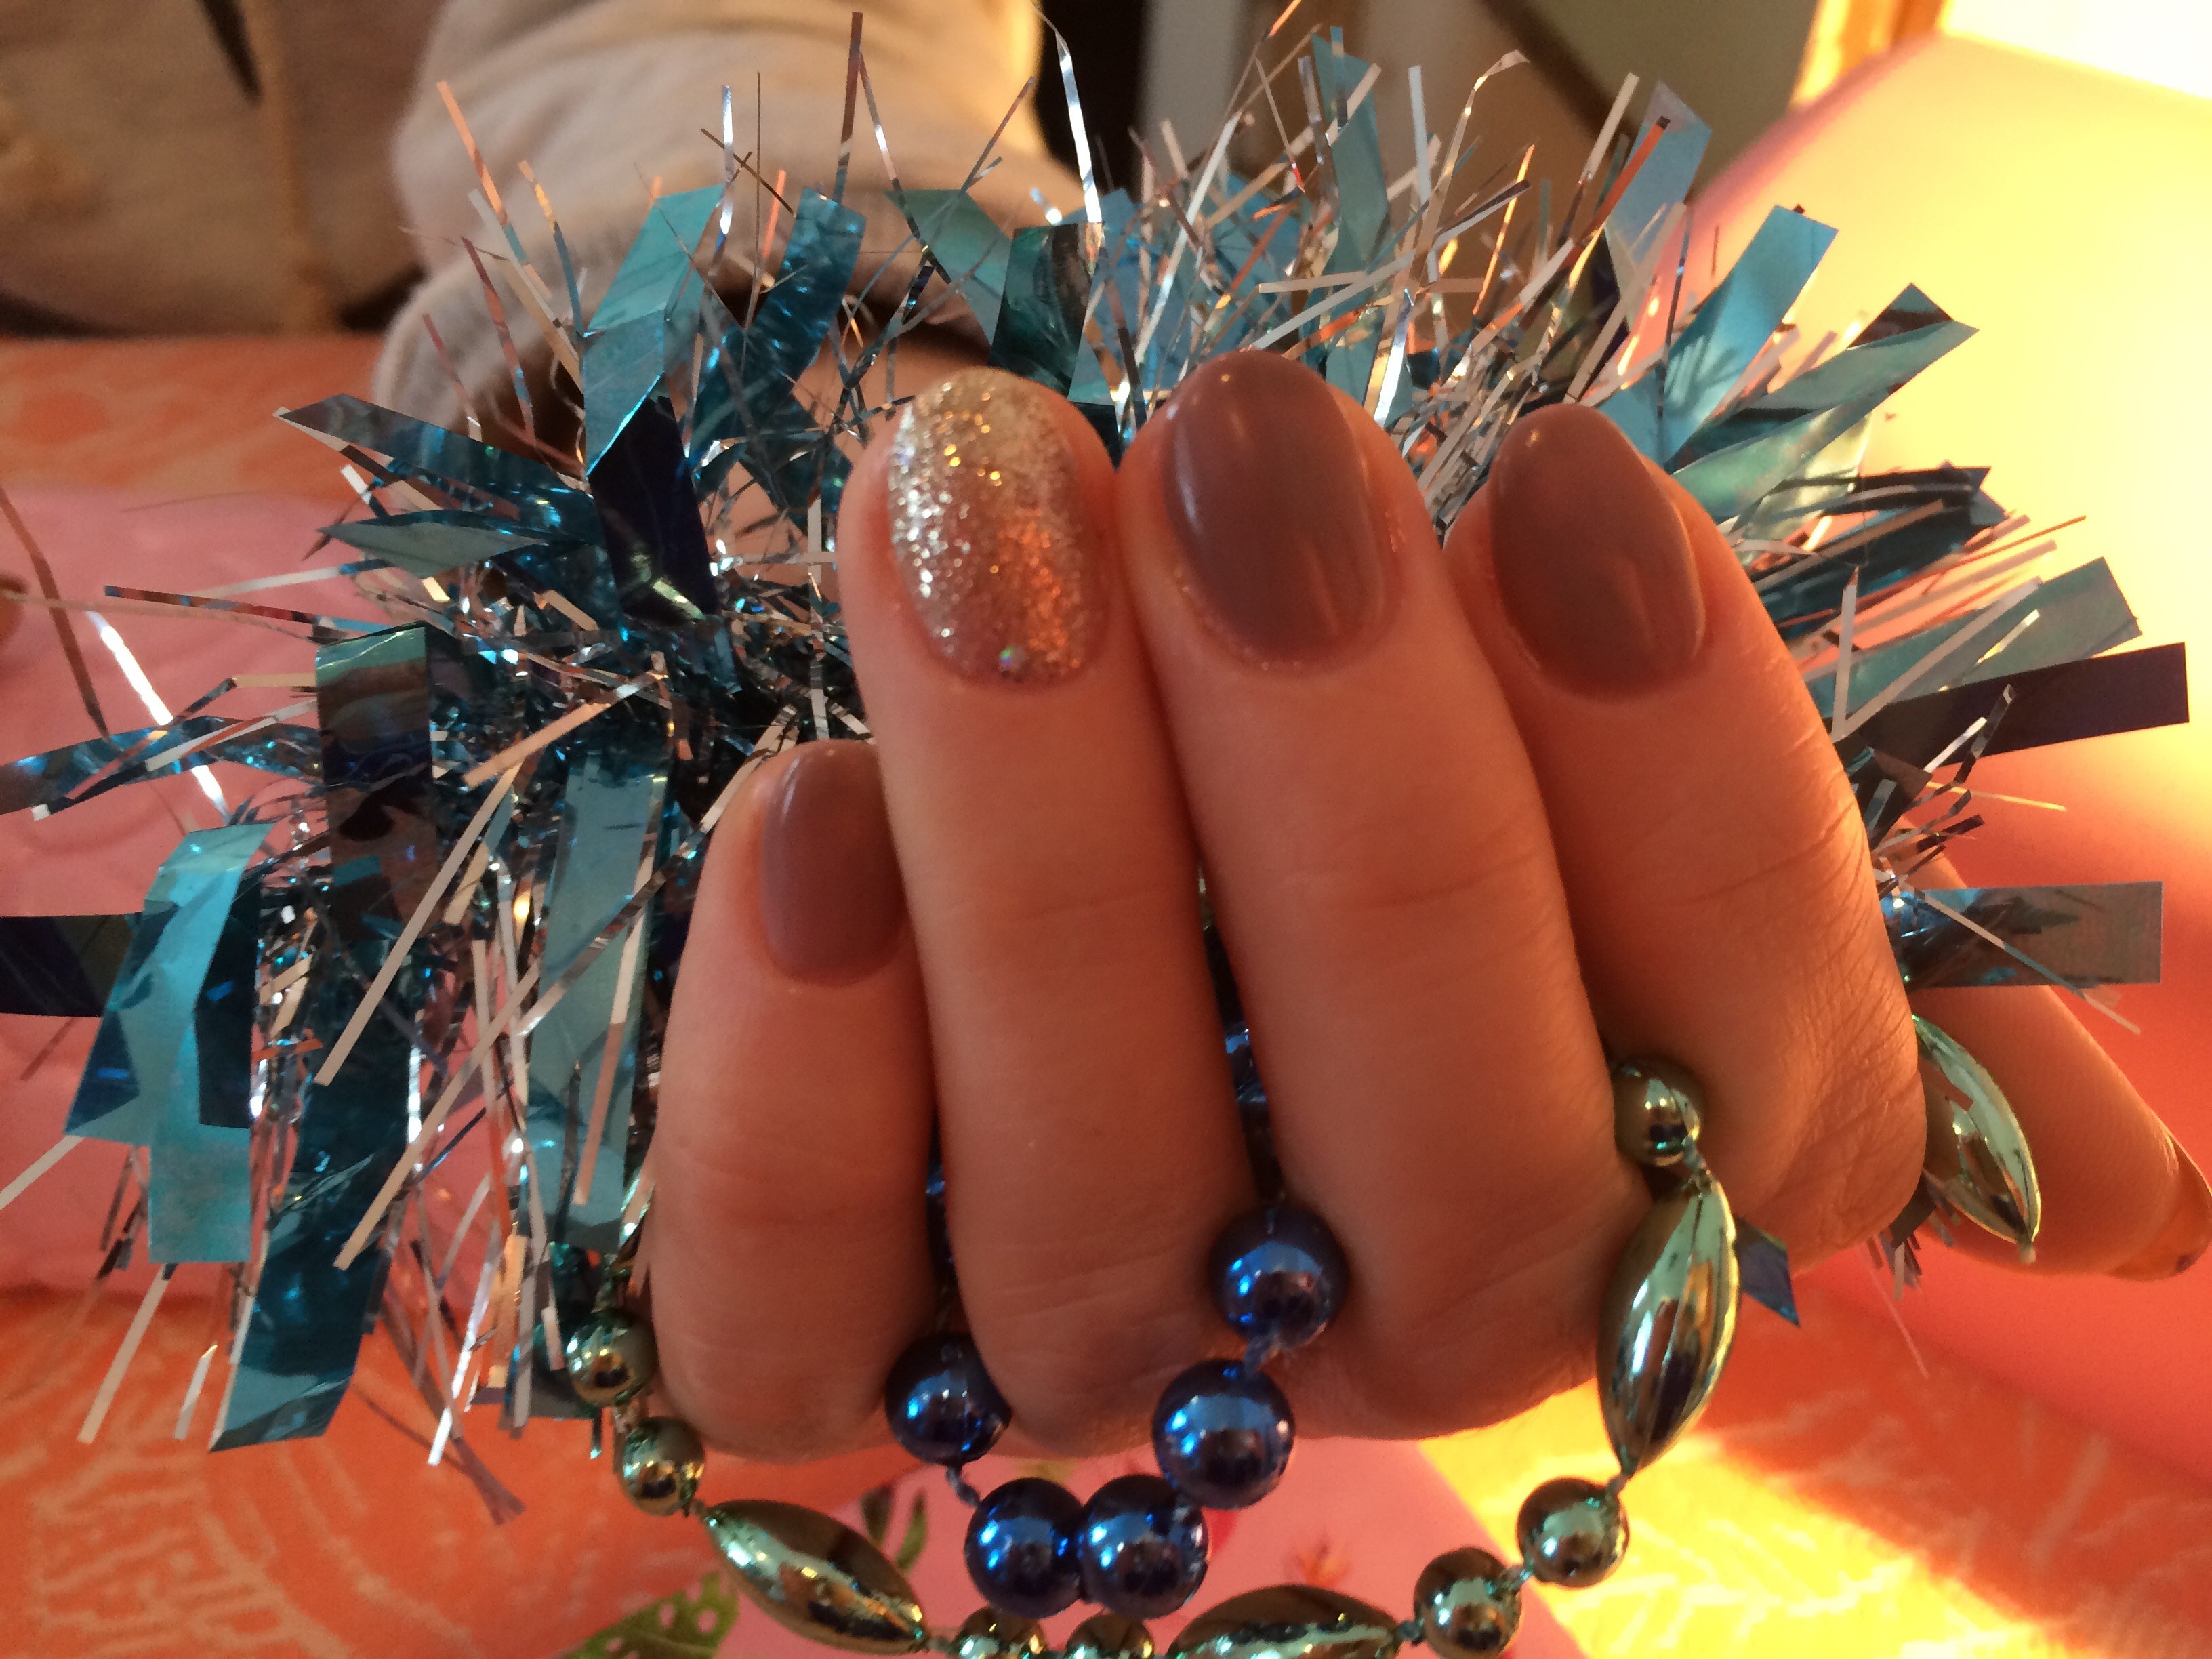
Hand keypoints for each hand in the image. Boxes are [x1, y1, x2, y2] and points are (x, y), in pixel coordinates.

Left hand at [644, 354, 2200, 1463]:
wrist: (997, 799)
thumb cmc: (1320, 787)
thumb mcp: (1582, 840)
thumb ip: (1771, 946)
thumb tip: (2139, 1191)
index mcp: (1603, 1193)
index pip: (1731, 1094)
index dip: (1684, 802)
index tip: (1567, 483)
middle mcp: (1353, 1315)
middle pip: (1438, 1168)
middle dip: (1369, 802)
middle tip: (1264, 461)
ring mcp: (1072, 1359)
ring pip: (1095, 1203)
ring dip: (1052, 842)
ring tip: (989, 505)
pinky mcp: (795, 1364)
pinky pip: (794, 1303)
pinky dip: (802, 1076)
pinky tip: (810, 831)